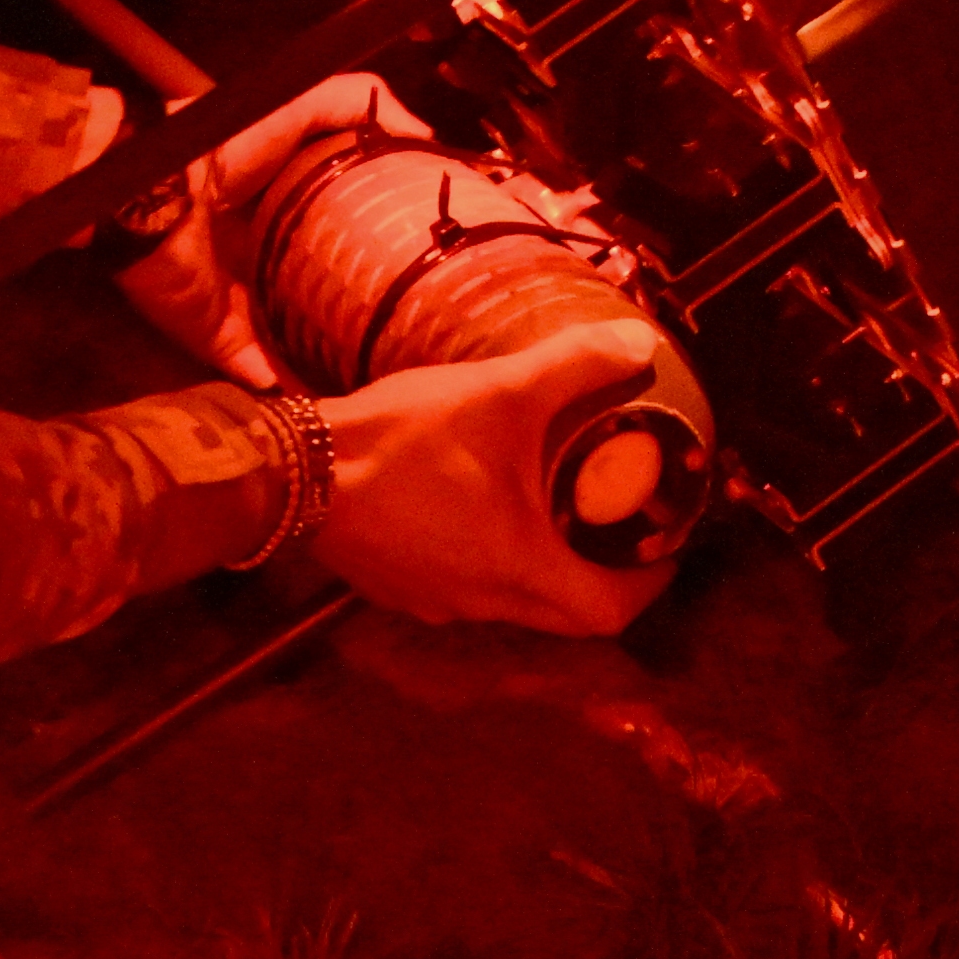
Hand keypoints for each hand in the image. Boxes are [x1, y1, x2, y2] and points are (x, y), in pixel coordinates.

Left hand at [104, 67, 424, 390]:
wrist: (150, 194)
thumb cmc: (223, 148)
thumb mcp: (297, 109)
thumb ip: (355, 105)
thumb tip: (427, 135)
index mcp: (294, 215)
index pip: (352, 240)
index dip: (392, 252)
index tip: (441, 269)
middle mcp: (275, 264)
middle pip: (331, 300)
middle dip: (369, 319)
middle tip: (425, 338)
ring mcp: (248, 309)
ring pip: (303, 348)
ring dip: (336, 367)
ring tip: (387, 381)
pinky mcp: (221, 340)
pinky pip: (262, 378)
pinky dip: (290, 395)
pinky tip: (329, 410)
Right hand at [313, 318, 691, 637]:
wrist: (296, 472)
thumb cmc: (405, 442)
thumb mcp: (499, 393)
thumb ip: (572, 367)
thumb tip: (640, 344)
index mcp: (521, 571)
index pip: (610, 612)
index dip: (647, 585)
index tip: (662, 549)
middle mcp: (484, 602)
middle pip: (566, 615)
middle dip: (601, 576)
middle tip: (617, 526)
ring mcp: (436, 602)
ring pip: (513, 602)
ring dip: (542, 568)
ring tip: (552, 509)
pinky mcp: (399, 589)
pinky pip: (464, 588)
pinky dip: (489, 559)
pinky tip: (477, 509)